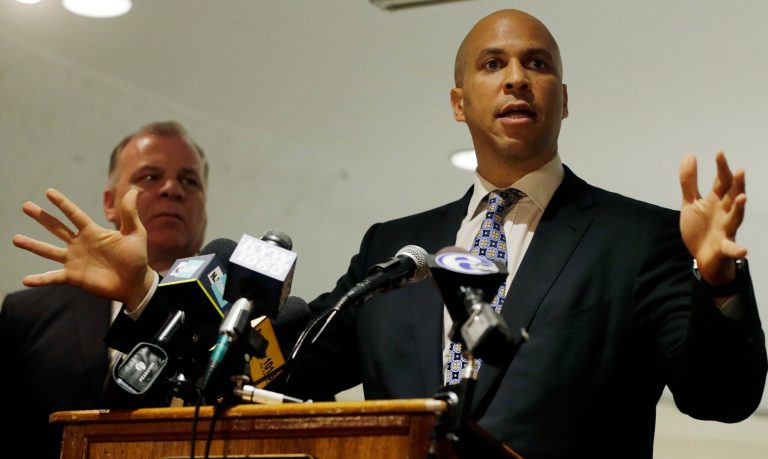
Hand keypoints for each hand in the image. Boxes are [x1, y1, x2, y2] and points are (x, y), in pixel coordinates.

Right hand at [12, 188, 154, 308]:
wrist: (135, 283)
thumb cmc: (136, 257)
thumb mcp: (135, 233)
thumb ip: (130, 214)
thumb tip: (132, 190)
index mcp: (93, 232)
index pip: (74, 214)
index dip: (62, 204)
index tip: (48, 192)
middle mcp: (80, 244)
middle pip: (57, 228)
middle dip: (42, 217)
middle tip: (25, 206)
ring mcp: (74, 260)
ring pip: (49, 251)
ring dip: (32, 245)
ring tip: (15, 239)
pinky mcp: (73, 277)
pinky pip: (53, 277)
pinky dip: (40, 279)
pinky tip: (26, 280)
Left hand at [679, 151, 746, 284]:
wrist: (702, 256)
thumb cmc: (700, 227)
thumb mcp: (691, 202)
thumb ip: (689, 181)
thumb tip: (689, 155)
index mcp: (716, 201)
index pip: (721, 181)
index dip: (721, 168)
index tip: (719, 152)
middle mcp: (724, 212)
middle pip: (732, 196)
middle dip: (737, 185)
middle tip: (739, 171)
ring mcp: (726, 229)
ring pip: (735, 217)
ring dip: (740, 208)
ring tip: (743, 198)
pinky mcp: (724, 247)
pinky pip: (732, 248)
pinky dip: (737, 249)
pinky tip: (743, 250)